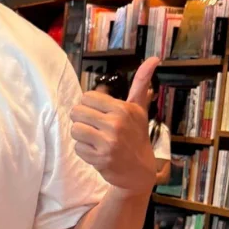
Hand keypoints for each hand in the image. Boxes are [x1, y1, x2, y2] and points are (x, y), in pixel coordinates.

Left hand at [71, 56, 159, 193]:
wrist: (139, 170)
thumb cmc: (136, 136)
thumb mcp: (139, 109)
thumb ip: (140, 83)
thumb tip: (154, 59)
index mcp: (123, 109)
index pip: (87, 97)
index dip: (88, 105)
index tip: (97, 113)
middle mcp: (116, 124)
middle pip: (77, 112)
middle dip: (81, 120)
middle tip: (93, 127)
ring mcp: (108, 143)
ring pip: (75, 130)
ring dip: (81, 135)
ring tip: (93, 139)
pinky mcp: (100, 159)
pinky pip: (77, 148)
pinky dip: (83, 150)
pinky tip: (96, 152)